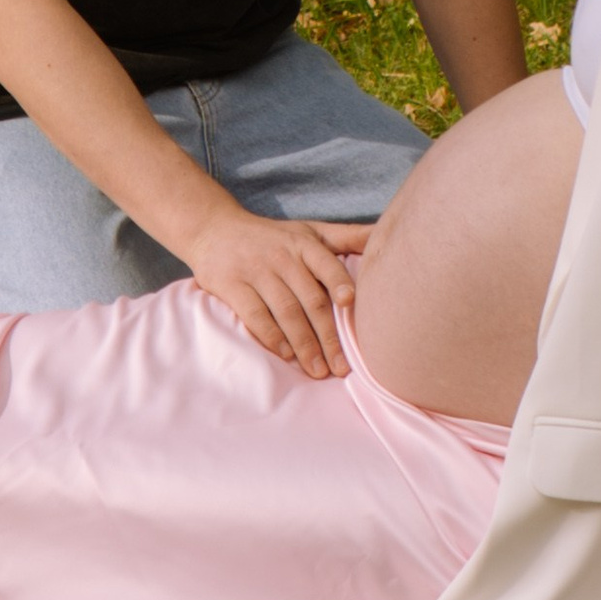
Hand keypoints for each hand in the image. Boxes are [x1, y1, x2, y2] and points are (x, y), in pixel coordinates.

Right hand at [184, 203, 371, 375]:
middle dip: (327, 336)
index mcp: (303, 243)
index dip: (339, 283)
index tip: (350, 304)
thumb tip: (386, 234)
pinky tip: (285, 355)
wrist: (214, 228)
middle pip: (310, 299)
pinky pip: (255, 315)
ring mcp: (255, 270)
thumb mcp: (308, 230)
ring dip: (304, 344)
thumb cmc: (273, 237)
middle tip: (342, 368)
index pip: (326, 264)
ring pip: (286, 311)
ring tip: (318, 371)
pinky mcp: (231, 285)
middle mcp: (281, 256)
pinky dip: (271, 336)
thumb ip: (347, 235)